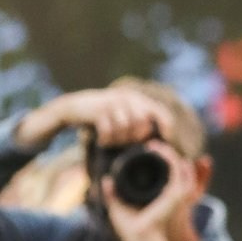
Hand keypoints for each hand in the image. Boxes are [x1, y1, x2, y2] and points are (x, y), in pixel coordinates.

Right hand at [13, 84, 170, 154]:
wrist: (74, 107)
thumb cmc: (103, 116)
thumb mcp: (122, 115)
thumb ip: (138, 123)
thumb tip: (157, 142)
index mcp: (138, 99)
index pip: (161, 112)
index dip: (167, 128)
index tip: (167, 142)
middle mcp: (129, 98)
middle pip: (143, 125)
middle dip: (135, 138)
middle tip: (122, 143)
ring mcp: (114, 102)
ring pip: (126, 129)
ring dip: (118, 140)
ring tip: (110, 141)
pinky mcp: (100, 110)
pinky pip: (109, 131)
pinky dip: (106, 139)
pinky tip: (102, 141)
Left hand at [102, 139, 189, 240]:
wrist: (137, 239)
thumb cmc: (130, 228)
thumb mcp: (118, 206)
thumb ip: (112, 193)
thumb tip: (106, 180)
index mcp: (162, 197)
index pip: (169, 173)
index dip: (163, 159)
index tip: (148, 150)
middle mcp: (173, 195)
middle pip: (178, 167)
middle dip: (168, 152)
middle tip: (152, 144)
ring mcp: (177, 195)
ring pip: (181, 166)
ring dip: (170, 153)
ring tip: (155, 145)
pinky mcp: (175, 195)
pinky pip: (178, 172)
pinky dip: (171, 159)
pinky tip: (160, 151)